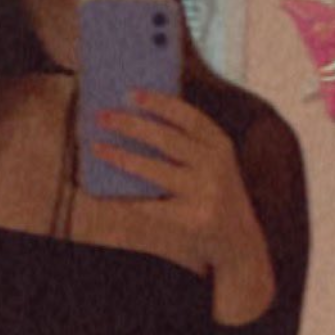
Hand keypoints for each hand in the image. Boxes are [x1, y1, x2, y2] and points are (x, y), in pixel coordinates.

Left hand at [92, 90, 251, 272]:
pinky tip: (104, 191)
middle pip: (166, 139)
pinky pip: (150, 204)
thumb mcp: (213, 163)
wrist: (238, 240)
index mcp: (220, 145)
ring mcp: (205, 193)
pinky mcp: (192, 219)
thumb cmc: (214, 194)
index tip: (130, 94)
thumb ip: (188, 143)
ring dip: (121, 157)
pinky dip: (125, 197)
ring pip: (155, 171)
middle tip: (102, 117)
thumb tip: (137, 119)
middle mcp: (215, 166)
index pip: (188, 117)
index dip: (159, 103)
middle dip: (131, 125)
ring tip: (96, 148)